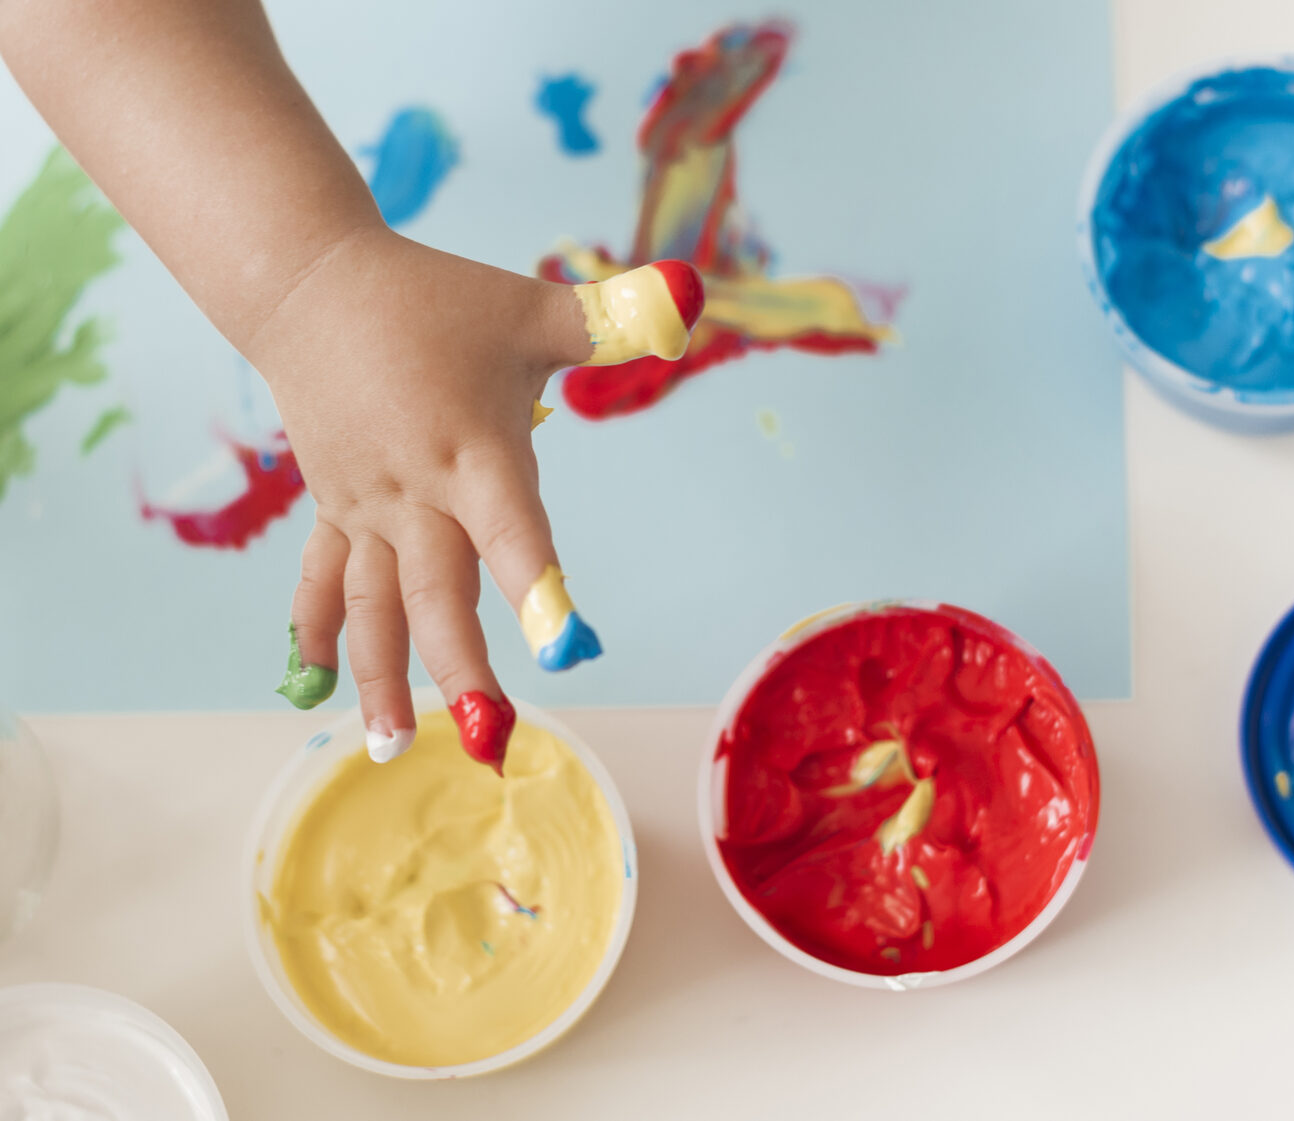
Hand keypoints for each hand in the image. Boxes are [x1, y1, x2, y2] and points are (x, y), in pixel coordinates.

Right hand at [258, 225, 699, 768]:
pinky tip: (314, 689)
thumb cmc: (435, 299)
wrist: (308, 284)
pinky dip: (317, 633)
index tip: (571, 650)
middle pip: (439, 595)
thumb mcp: (529, 307)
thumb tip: (689, 298)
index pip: (514, 533)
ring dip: (380, 677)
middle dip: (464, 672)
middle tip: (492, 740)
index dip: (540, 591)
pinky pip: (320, 579)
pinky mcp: (333, 509)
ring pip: (372, 605)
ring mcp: (367, 508)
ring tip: (390, 747)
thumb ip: (611, 318)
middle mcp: (417, 493)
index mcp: (473, 453)